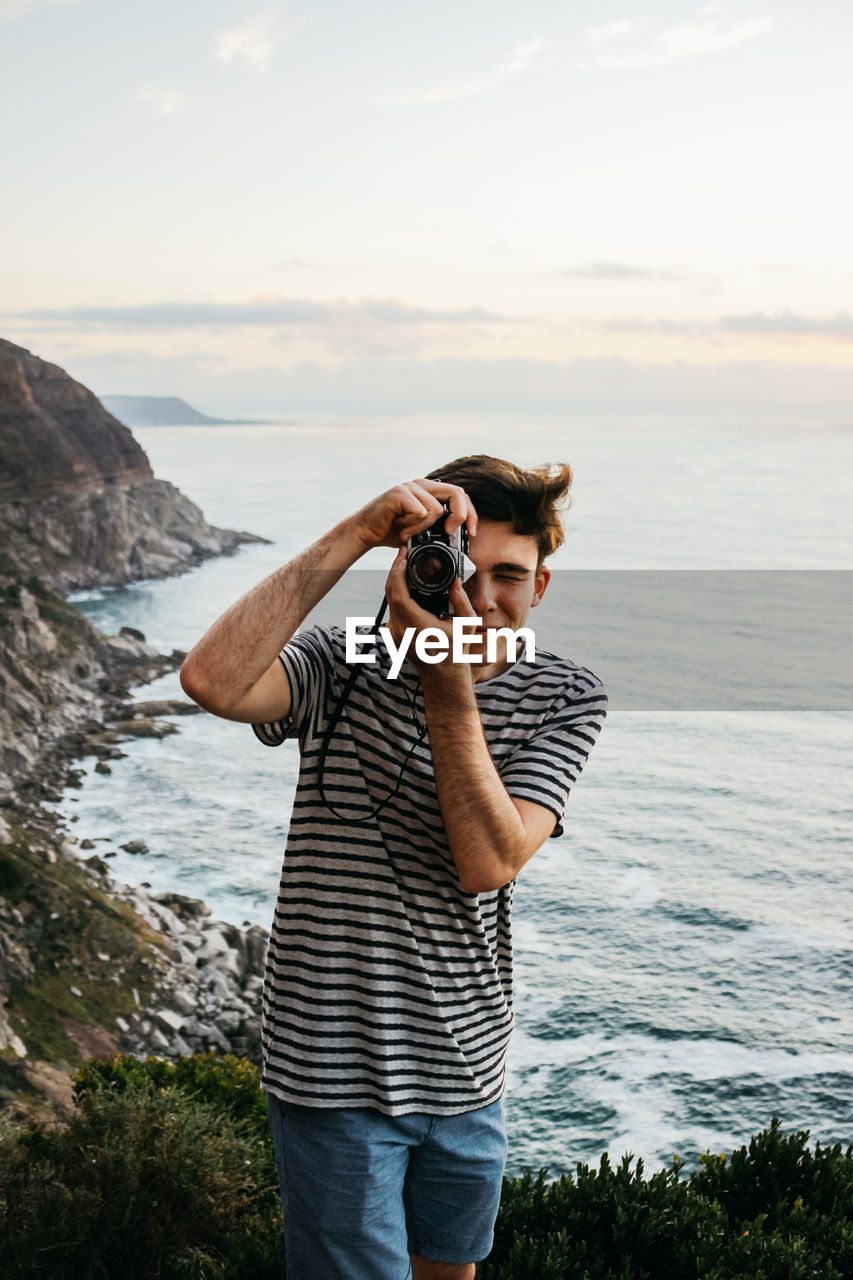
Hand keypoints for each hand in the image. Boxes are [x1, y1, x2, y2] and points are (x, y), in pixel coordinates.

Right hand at [352, 478, 476, 551]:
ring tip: (408, 534)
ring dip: (424, 529)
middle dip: (461, 516)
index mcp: (430, 491)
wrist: (365, 532)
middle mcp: (422, 484)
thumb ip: (440, 527)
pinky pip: (420, 512)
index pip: (460, 495)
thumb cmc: (392, 531)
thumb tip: (463, 537)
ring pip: (436, 509)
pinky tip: (400, 529)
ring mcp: (410, 487)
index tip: (472, 533)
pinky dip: (413, 527)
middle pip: (457, 493)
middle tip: (451, 533)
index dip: (471, 514)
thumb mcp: (422, 530)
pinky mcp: (399, 493)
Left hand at [384, 553, 477, 682]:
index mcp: (418, 626)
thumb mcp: (466, 626)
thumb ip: (462, 602)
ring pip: (389, 599)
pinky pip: (392, 607)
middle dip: (395, 570)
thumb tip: (456, 582)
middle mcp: (401, 630)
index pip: (399, 594)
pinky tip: (406, 582)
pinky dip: (396, 592)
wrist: (442, 676)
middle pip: (390, 592)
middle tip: (404, 553)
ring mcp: (394, 633)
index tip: (403, 556)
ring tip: (405, 564)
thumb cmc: (456, 652)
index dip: (398, 572)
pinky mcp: (393, 633)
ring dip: (395, 580)